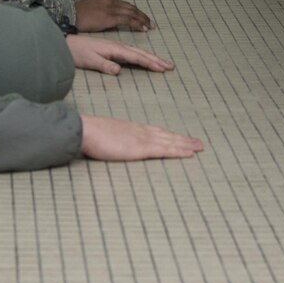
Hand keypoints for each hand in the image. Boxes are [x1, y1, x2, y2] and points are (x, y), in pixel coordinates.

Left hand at [67, 34, 172, 73]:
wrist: (66, 43)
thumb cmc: (77, 53)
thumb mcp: (90, 61)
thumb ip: (104, 65)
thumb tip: (119, 71)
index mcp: (115, 49)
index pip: (136, 58)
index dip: (150, 63)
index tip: (163, 69)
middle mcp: (118, 46)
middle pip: (141, 53)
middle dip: (156, 60)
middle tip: (170, 66)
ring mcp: (115, 46)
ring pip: (138, 52)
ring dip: (151, 57)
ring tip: (163, 63)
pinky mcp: (112, 48)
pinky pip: (132, 52)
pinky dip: (142, 55)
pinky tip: (144, 58)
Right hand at [73, 0, 154, 32]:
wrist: (70, 15)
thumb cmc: (77, 15)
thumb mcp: (92, 8)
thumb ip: (102, 10)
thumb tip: (108, 17)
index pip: (126, 5)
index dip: (135, 11)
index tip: (142, 17)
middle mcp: (111, 2)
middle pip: (132, 8)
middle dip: (142, 15)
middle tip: (150, 22)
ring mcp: (111, 9)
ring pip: (132, 13)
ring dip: (143, 20)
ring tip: (149, 26)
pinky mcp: (110, 17)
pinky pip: (128, 20)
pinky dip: (137, 24)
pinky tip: (143, 29)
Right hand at [79, 114, 202, 160]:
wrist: (85, 130)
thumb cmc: (90, 135)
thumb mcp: (106, 137)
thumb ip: (114, 141)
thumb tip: (115, 145)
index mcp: (132, 129)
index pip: (156, 132)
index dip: (170, 136)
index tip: (180, 138)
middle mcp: (141, 131)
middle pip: (167, 135)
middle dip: (183, 140)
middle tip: (198, 143)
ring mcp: (142, 139)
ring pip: (170, 142)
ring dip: (185, 145)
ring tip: (199, 147)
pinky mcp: (141, 148)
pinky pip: (164, 150)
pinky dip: (178, 151)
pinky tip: (189, 153)